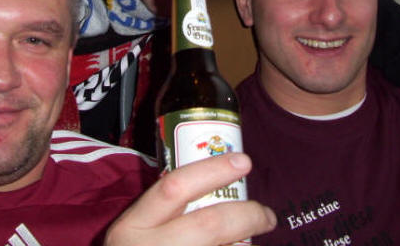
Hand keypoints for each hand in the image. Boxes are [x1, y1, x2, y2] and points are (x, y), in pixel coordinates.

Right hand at [104, 153, 275, 245]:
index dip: (213, 170)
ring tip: (253, 243)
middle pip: (210, 224)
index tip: (244, 162)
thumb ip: (167, 213)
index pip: (175, 187)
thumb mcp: (138, 233)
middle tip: (266, 215)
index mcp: (132, 227)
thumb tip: (218, 186)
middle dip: (247, 214)